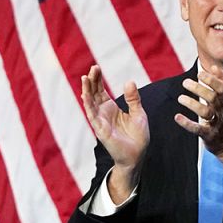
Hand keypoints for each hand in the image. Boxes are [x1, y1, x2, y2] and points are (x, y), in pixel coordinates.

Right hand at [80, 64, 148, 201]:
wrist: (138, 154)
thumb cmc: (138, 136)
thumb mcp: (138, 113)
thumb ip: (133, 98)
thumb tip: (129, 81)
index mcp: (111, 108)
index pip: (101, 90)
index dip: (98, 79)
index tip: (96, 67)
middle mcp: (103, 113)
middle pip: (94, 94)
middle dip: (92, 81)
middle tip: (93, 68)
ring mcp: (100, 121)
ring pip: (90, 103)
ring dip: (86, 90)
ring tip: (85, 77)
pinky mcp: (100, 129)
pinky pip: (92, 115)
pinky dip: (88, 105)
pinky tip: (85, 95)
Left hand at [175, 62, 222, 160]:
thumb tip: (217, 67)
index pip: (222, 88)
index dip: (212, 80)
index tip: (200, 73)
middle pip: (213, 98)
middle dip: (199, 88)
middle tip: (185, 82)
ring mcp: (216, 124)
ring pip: (205, 112)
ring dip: (192, 104)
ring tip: (180, 98)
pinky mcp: (209, 135)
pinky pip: (198, 129)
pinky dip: (187, 123)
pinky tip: (177, 117)